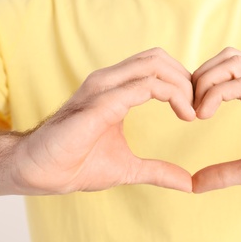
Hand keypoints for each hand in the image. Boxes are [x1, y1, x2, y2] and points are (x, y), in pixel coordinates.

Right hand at [9, 48, 194, 194]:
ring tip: (192, 112)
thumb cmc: (78, 164)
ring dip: (181, 85)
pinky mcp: (100, 102)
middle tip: (197, 108)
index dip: (182, 83)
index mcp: (116, 89)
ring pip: (153, 65)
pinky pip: (143, 86)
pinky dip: (171, 94)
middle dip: (185, 79)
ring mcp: (103, 88)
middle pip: (158, 58)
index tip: (195, 109)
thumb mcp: (129, 167)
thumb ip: (159, 171)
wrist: (43, 172)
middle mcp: (109, 81)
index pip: (157, 67)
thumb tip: (188, 183)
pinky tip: (183, 114)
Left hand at [192, 47, 240, 193]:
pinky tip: (204, 114)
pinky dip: (216, 94)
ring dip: (205, 82)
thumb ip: (224, 172)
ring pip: (232, 64)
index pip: (228, 67)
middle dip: (201, 76)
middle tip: (189, 105)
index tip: (190, 107)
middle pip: (227, 57)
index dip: (203, 81)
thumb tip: (194, 184)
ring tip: (195, 111)